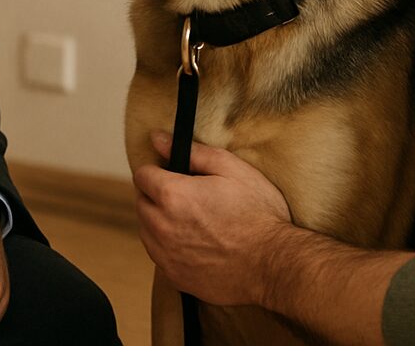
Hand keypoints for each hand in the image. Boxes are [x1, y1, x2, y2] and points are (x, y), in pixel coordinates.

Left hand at [132, 131, 291, 307]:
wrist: (273, 264)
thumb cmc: (257, 214)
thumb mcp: (231, 169)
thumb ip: (191, 152)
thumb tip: (159, 138)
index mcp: (172, 195)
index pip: (142, 175)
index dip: (159, 170)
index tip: (174, 174)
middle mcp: (161, 226)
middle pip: (141, 202)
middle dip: (157, 195)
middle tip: (186, 195)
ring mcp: (166, 255)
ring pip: (146, 230)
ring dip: (159, 221)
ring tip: (191, 220)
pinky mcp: (175, 277)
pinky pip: (158, 256)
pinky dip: (169, 247)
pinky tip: (194, 243)